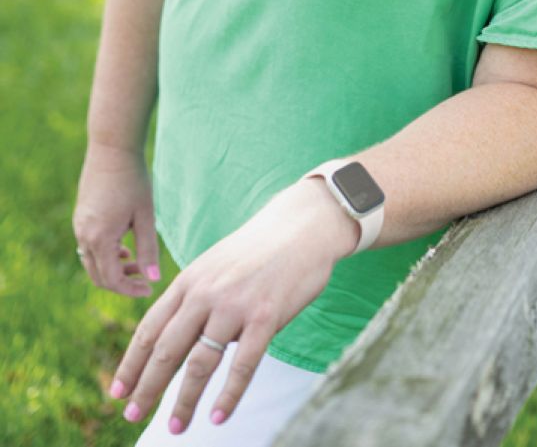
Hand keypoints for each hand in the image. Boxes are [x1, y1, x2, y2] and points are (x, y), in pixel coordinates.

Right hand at [73, 142, 160, 296]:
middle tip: (144, 279)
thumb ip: (149, 250)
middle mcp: (84, 236)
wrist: (112, 149)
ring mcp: (79, 227)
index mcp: (100, 238)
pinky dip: (105, 254)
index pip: (112, 280)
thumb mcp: (146, 216)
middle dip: (121, 282)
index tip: (149, 288)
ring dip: (113, 268)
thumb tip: (154, 279)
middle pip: (98, 276)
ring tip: (136, 262)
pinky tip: (124, 247)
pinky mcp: (80, 218)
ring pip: (92, 263)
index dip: (131, 289)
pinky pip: (89, 247)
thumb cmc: (134, 180)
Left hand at [107, 178, 358, 432]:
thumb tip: (178, 343)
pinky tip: (218, 417)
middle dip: (147, 388)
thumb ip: (194, 300)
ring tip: (175, 429)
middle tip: (132, 416)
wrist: (301, 226)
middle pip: (167, 350)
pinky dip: (229, 395)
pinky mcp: (265, 316)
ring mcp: (235, 305)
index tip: (118, 392)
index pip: (150, 329)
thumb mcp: (215, 267)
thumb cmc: (258, 251)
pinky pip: (243, 365)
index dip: (132, 364)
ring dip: (184, 401)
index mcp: (189, 281)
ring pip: (200, 363)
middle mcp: (205, 293)